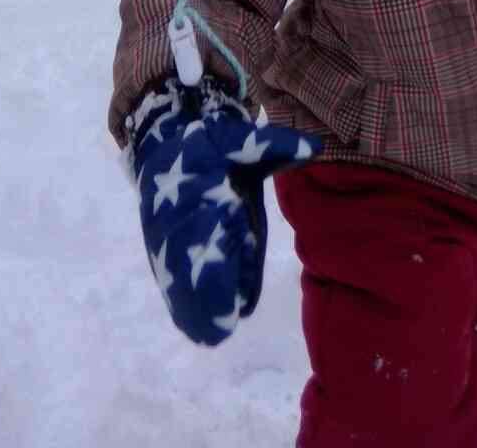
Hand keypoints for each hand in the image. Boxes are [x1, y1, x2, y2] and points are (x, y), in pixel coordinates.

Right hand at [127, 78, 320, 344]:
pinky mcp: (164, 250)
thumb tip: (312, 146)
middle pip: (189, 264)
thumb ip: (275, 146)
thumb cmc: (213, 145)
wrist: (166, 146)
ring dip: (193, 308)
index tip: (229, 291)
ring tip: (212, 337)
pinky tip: (201, 329)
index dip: (216, 264)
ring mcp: (168, 238)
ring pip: (178, 278)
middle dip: (205, 296)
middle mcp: (181, 219)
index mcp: (201, 191)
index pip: (208, 231)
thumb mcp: (242, 139)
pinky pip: (172, 280)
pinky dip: (185, 305)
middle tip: (222, 330)